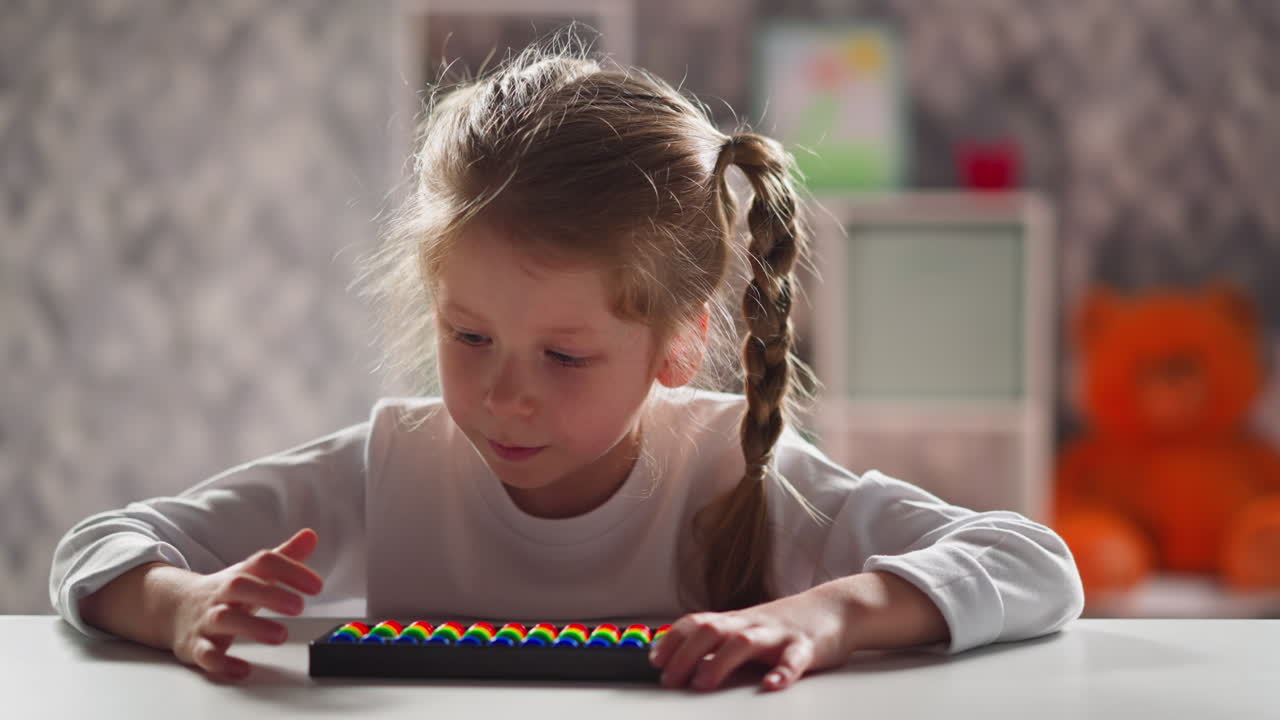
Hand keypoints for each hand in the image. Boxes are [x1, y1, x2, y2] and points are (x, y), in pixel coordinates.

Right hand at [169, 528, 323, 679]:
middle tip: (299, 606)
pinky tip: (244, 668)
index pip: (264, 562)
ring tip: (281, 635)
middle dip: (270, 595)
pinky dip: (223, 663)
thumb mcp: (253, 572)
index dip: (291, 570)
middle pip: (240, 587)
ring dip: (253, 628)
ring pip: (225, 620)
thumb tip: (311, 535)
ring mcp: (207, 619)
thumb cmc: (225, 591)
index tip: (317, 586)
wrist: (173, 608)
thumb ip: (283, 557)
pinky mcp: (196, 646)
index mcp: (241, 574)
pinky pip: (206, 655)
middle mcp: (223, 594)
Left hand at [648, 587, 852, 691]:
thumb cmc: (785, 624)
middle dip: (686, 653)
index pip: (696, 623)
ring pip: (745, 642)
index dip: (672, 640)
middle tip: (670, 679)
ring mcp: (777, 634)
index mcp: (735, 621)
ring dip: (720, 662)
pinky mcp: (805, 647)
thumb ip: (718, 643)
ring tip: (704, 683)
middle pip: (712, 630)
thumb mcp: (747, 628)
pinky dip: (782, 672)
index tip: (654, 660)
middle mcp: (751, 624)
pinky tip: (772, 685)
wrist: (834, 608)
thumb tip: (680, 661)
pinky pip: (793, 659)